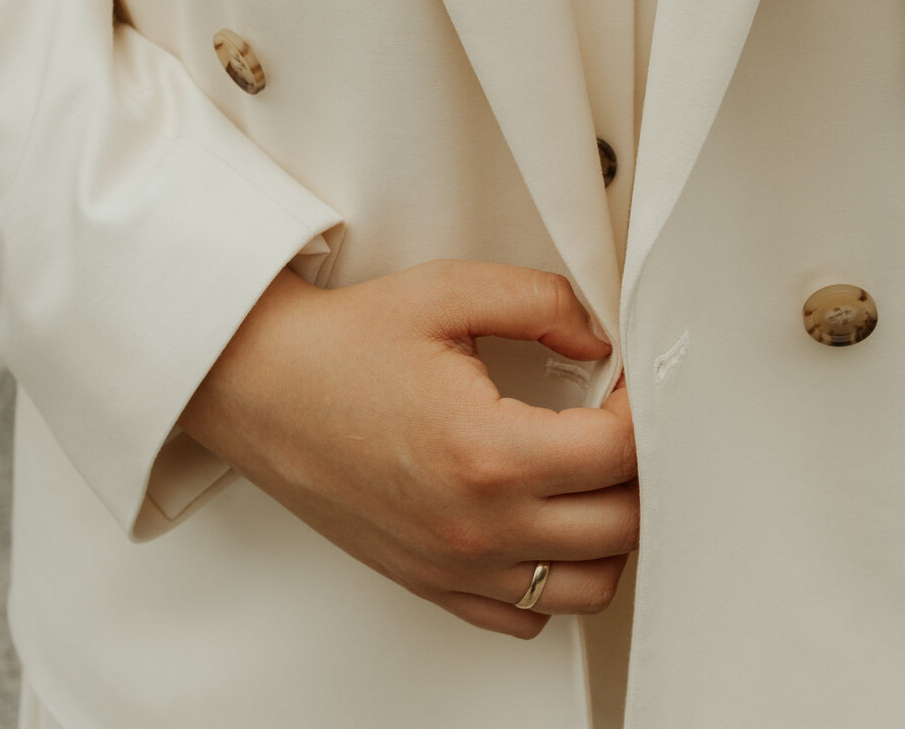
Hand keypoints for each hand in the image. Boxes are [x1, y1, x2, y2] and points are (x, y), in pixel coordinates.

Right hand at [179, 260, 635, 638]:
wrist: (259, 385)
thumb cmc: (342, 343)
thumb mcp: (450, 292)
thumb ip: (542, 303)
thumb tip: (600, 338)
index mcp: (489, 451)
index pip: (621, 453)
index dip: (645, 409)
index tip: (632, 381)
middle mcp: (477, 525)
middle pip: (622, 526)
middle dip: (640, 468)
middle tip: (622, 419)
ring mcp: (455, 565)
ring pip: (588, 586)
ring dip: (610, 531)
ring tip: (592, 471)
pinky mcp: (432, 583)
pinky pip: (526, 613)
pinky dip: (555, 576)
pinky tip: (545, 518)